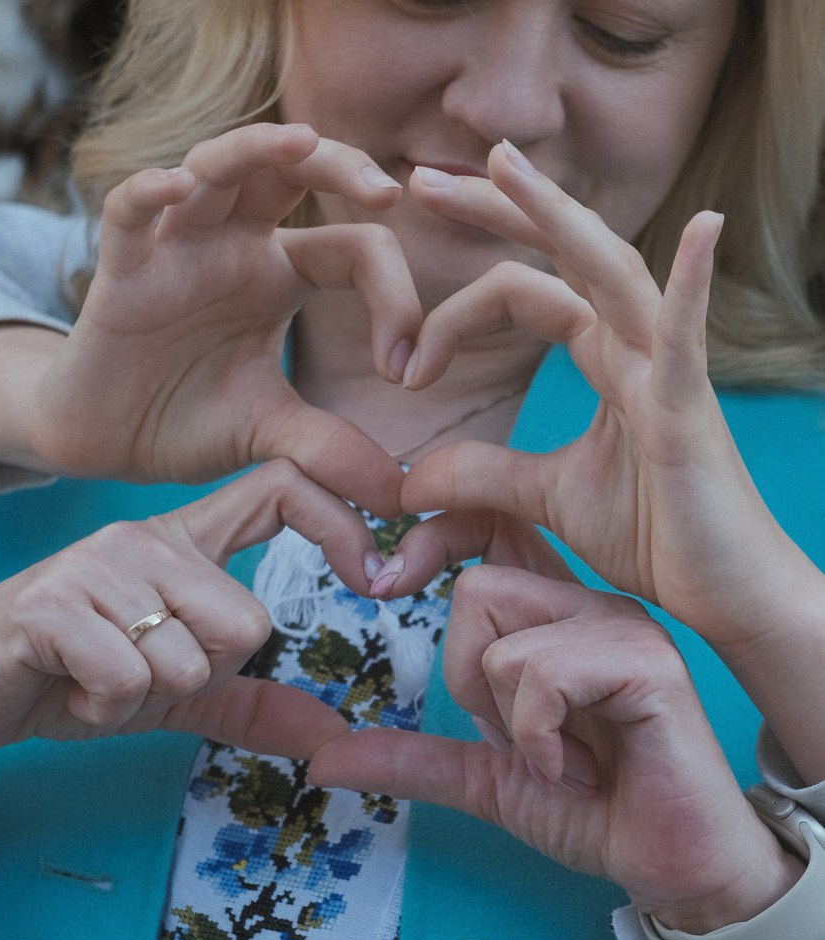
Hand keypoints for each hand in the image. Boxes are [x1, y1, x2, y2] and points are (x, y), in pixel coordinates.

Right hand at [0, 461, 375, 760]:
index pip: (282, 490)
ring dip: (144, 697)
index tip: (374, 577)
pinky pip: (129, 679)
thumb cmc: (73, 676)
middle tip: (139, 670)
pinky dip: (103, 707)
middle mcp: (147, 536)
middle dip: (200, 676)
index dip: (341, 520)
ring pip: (189, 658)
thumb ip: (251, 704)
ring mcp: (98, 561)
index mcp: (184, 543)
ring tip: (95, 676)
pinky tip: (69, 687)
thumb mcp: (175, 693)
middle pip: (248, 623)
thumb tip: (334, 738)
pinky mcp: (53, 600)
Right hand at [25, 124, 418, 508]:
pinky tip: (176, 185)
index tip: (405, 373)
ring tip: (301, 141)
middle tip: (388, 194)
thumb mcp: (273, 434)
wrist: (111, 440)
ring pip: (216, 167)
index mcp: (284, 275)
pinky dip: (148, 193)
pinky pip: (129, 214)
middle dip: (341, 164)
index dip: (395, 300)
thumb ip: (332, 451)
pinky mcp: (122, 272)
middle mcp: (236, 246)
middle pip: (292, 170)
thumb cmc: (190, 418)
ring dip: (256, 148)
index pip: (357, 251)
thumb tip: (397, 496)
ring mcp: (177, 249)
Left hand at [311, 569, 798, 934]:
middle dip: (467, 677)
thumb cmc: (597, 811)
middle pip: (473, 584)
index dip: (436, 540)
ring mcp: (620, 626)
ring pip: (498, 623)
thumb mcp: (486, 780)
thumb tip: (322, 760)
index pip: (489, 528)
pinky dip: (536, 736)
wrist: (675, 867)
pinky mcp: (646, 661)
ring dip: (506, 715)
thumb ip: (414, 759)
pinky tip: (573, 769)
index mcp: (554, 619)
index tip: (393, 589)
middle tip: (516, 736)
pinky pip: (540, 669)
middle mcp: (587, 604)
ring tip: (555, 758)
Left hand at [398, 142, 817, 654]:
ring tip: (501, 164)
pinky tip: (703, 227)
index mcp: (605, 358)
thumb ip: (484, 478)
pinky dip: (693, 285)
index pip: (526, 295)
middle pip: (563, 255)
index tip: (405, 365)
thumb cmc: (655, 536)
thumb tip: (409, 483)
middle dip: (495, 210)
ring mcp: (667, 370)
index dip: (457, 313)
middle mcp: (636, 347)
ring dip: (558, 216)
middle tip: (421, 179)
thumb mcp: (547, 498)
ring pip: (612, 272)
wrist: (719, 591)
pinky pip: (689, 339)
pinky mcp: (689, 411)